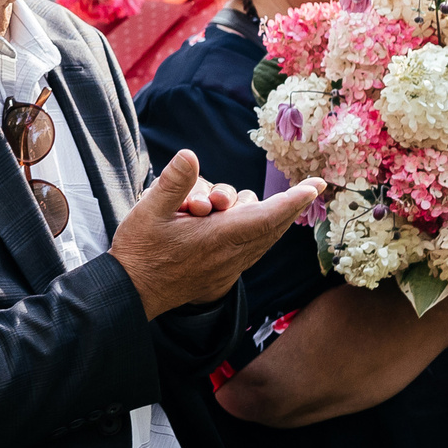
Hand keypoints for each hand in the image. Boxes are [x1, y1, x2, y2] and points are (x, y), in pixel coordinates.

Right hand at [109, 151, 323, 318]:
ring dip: (273, 218)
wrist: (133, 292)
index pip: (266, 216)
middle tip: (312, 188)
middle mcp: (230, 254)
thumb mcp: (148, 210)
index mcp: (218, 237)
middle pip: (273, 227)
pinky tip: (261, 225)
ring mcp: (229, 267)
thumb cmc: (140, 251)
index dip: (292, 200)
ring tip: (273, 202)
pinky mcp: (223, 275)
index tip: (314, 187)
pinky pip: (254, 251)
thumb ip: (173, 182)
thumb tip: (189, 155)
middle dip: (293, 206)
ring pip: (265, 240)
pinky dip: (264, 234)